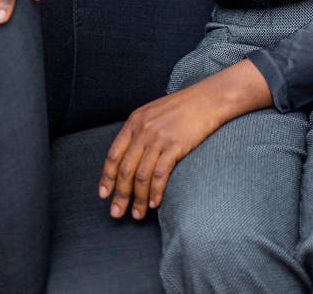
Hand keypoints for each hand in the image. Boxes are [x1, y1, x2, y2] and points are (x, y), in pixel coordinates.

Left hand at [99, 59, 272, 217]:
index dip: (107, 177)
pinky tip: (154, 203)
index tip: (103, 194)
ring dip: (137, 199)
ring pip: (141, 176)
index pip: (113, 155)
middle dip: (120, 195)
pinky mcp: (175, 146)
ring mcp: (159, 138)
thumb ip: (139, 131)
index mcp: (134, 121)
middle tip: (116, 213)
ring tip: (137, 214)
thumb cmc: (182, 107)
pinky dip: (155, 192)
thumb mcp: (153, 113)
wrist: (208, 99)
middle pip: (125, 170)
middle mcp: (143, 130)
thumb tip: (128, 157)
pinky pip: (159, 175)